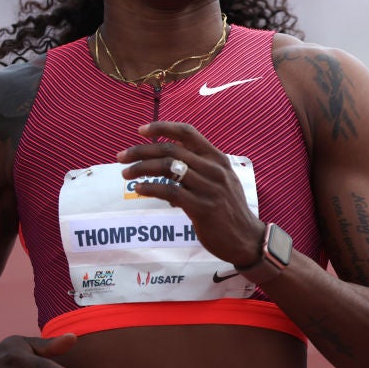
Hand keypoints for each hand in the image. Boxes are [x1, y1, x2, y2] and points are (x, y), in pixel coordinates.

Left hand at [116, 121, 265, 266]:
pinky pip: (170, 192)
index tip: (140, 131)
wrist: (247, 239)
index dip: (161, 128)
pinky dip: (150, 188)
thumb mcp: (221, 181)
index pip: (187, 132)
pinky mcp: (202, 208)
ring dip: (141, 168)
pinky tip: (139, 190)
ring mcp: (209, 188)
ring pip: (167, 168)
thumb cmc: (229, 210)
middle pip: (170, 149)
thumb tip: (165, 168)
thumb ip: (198, 170)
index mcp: (217, 158)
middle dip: (141, 150)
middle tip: (121, 157)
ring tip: (126, 174)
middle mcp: (214, 169)